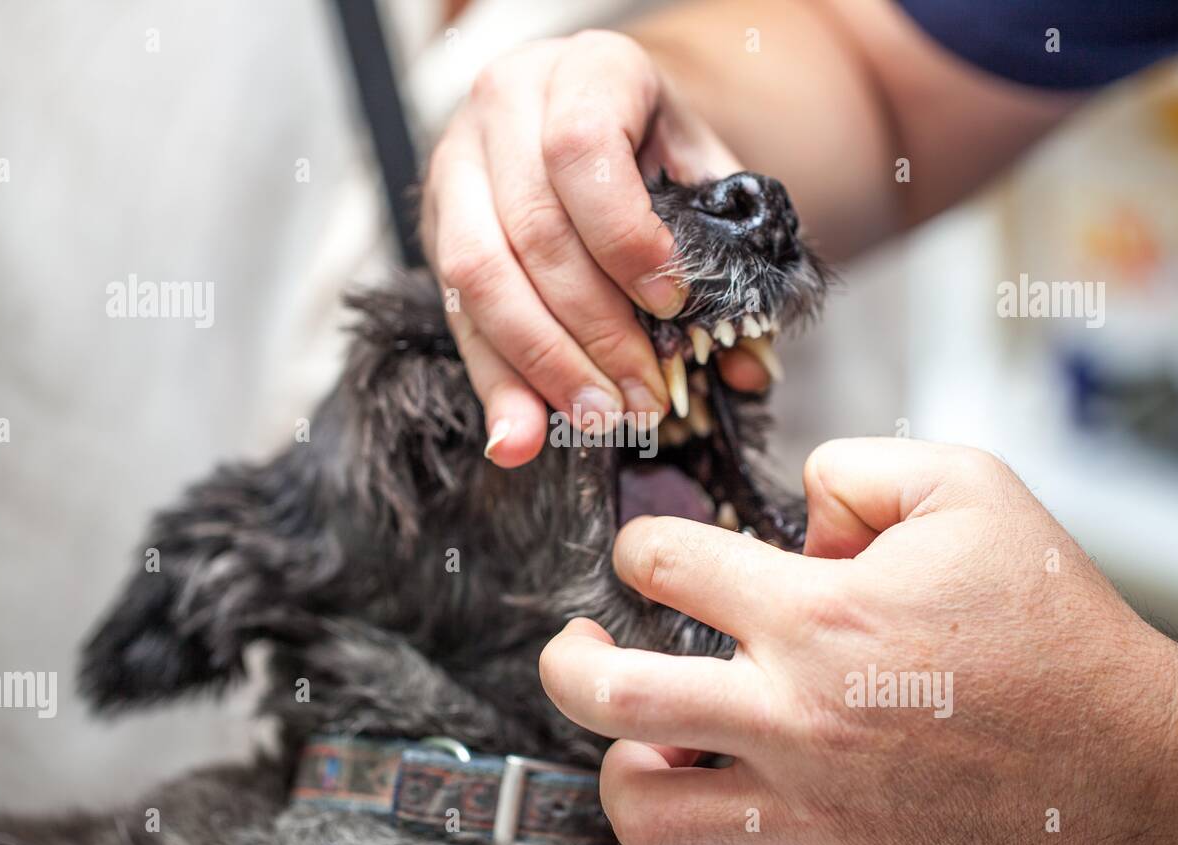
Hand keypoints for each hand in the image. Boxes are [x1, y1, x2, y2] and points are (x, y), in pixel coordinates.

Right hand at [420, 31, 765, 467]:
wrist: (593, 114)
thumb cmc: (656, 150)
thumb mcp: (704, 178)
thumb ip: (728, 259)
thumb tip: (743, 367)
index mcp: (585, 73)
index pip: (582, 149)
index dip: (624, 239)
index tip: (670, 306)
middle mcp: (504, 106)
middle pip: (531, 230)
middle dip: (593, 331)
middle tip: (642, 398)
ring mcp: (458, 164)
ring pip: (477, 276)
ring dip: (542, 365)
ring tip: (596, 421)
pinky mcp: (434, 224)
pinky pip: (456, 314)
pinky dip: (494, 383)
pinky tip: (519, 438)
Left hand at [540, 438, 1177, 844]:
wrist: (1125, 765)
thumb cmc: (1052, 630)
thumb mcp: (971, 491)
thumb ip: (858, 466)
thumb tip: (793, 506)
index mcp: (820, 616)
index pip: (664, 564)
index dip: (639, 545)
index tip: (650, 553)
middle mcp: (796, 714)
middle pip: (613, 694)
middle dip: (566, 659)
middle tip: (574, 643)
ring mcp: (807, 801)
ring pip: (646, 809)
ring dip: (618, 765)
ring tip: (640, 734)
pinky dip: (686, 838)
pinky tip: (702, 797)